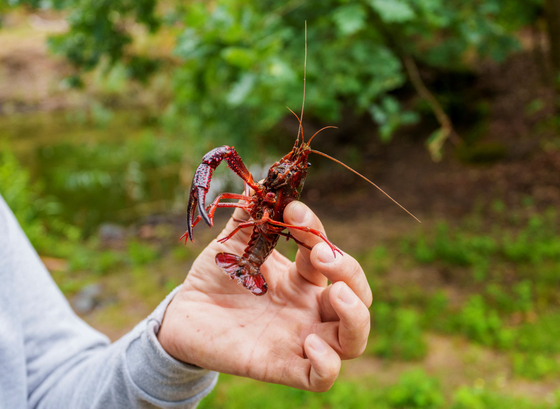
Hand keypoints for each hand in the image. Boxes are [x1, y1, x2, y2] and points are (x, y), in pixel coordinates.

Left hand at [158, 201, 371, 391]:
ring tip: (334, 293)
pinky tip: (306, 341)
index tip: (291, 210)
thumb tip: (260, 176)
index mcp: (302, 277)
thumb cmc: (215, 276)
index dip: (317, 230)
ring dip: (355, 315)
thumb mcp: (234, 242)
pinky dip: (327, 362)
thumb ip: (250, 213)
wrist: (184, 313)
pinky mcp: (282, 366)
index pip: (329, 253)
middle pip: (358, 296)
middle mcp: (308, 307)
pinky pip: (323, 377)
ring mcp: (300, 338)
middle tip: (320, 253)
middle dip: (349, 270)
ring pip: (353, 339)